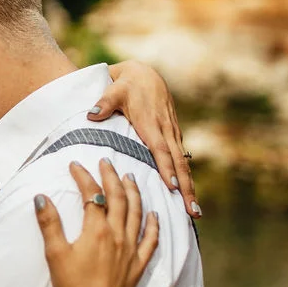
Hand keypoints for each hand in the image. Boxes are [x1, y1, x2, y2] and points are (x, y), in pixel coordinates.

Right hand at [34, 161, 159, 286]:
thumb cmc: (72, 286)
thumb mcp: (55, 253)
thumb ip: (49, 223)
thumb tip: (41, 197)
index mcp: (97, 230)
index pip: (92, 195)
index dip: (83, 177)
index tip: (75, 165)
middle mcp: (117, 235)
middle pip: (118, 198)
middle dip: (112, 177)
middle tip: (106, 162)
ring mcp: (130, 249)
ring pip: (136, 213)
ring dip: (133, 193)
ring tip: (130, 178)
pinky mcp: (138, 265)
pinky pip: (150, 240)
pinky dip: (153, 225)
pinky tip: (154, 215)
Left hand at [95, 61, 199, 217]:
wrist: (145, 75)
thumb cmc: (126, 86)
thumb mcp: (114, 91)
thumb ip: (104, 103)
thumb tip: (92, 114)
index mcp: (152, 123)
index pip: (160, 149)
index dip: (167, 167)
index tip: (173, 186)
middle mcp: (166, 131)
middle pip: (179, 163)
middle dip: (186, 187)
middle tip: (192, 211)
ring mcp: (172, 134)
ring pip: (183, 164)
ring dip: (190, 187)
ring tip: (194, 212)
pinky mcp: (174, 137)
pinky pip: (182, 160)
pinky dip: (186, 178)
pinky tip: (188, 196)